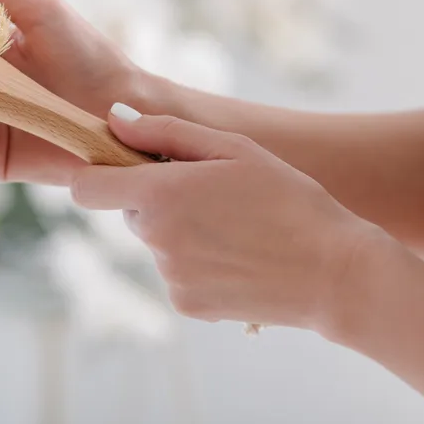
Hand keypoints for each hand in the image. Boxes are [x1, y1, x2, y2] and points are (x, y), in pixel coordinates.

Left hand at [70, 103, 385, 330]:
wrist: (336, 274)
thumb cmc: (287, 198)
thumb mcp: (232, 148)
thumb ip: (164, 132)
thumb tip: (113, 120)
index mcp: (160, 195)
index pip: (87, 188)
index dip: (97, 173)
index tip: (121, 166)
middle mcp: (155, 239)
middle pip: (131, 212)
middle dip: (158, 199)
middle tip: (212, 194)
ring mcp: (169, 276)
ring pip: (158, 243)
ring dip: (182, 232)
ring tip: (236, 228)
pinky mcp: (186, 304)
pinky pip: (177, 274)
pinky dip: (198, 264)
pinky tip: (239, 257)